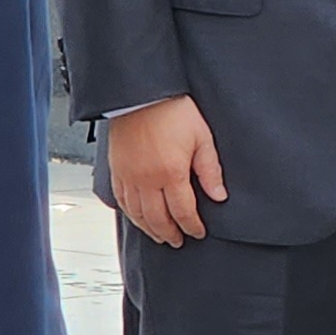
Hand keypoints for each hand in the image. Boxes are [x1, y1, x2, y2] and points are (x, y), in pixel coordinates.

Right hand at [107, 95, 220, 246]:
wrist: (142, 93)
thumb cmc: (174, 110)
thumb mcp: (202, 138)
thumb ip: (210, 170)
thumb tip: (219, 196)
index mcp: (170, 173)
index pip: (183, 211)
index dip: (191, 226)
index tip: (198, 233)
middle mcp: (146, 179)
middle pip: (158, 218)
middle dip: (170, 233)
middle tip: (178, 241)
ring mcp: (128, 176)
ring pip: (137, 214)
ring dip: (150, 228)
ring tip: (160, 236)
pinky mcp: (116, 170)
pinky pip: (121, 200)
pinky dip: (130, 215)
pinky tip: (137, 218)